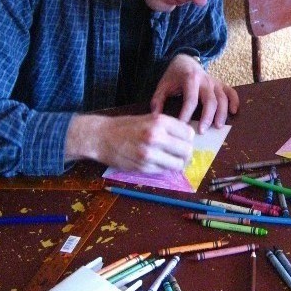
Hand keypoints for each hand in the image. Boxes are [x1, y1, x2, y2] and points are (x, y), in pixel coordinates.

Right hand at [66, 112, 194, 172]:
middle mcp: (156, 137)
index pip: (189, 134)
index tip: (183, 141)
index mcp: (159, 121)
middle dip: (186, 154)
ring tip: (170, 160)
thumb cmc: (126, 126)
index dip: (188, 139)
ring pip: (178, 165)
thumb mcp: (149, 118)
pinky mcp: (143, 167)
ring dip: (177, 164)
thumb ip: (169, 127)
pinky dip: (164, 168)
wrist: (101, 137)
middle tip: (180, 154)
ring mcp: (149, 154)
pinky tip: (156, 162)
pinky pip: (164, 171)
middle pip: (187, 150)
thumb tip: (188, 139)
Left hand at [151, 54, 238, 132]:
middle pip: (210, 100)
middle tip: (202, 131)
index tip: (182, 126)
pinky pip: (231, 92)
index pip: (190, 99)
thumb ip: (157, 100)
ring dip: (221, 113)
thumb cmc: (174, 76)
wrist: (185, 61)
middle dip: (207, 117)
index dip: (187, 114)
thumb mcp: (163, 85)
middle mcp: (205, 80)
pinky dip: (234, 101)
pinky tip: (233, 112)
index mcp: (190, 79)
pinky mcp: (220, 84)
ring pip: (222, 98)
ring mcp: (214, 82)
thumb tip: (156, 117)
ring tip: (218, 127)